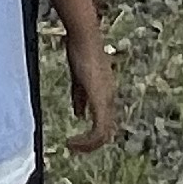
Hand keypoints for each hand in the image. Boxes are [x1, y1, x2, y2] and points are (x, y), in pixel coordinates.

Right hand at [62, 13, 117, 151]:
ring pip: (104, 134)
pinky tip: (72, 141)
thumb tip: (80, 115)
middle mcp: (110, 99)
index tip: (76, 139)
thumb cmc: (81, 51)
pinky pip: (98, 130)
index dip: (93, 135)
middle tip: (73, 147)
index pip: (105, 123)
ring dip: (88, 145)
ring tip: (72, 146)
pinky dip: (86, 141)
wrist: (84, 37)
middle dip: (91, 144)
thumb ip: (80, 98)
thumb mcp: (79, 79)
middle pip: (107, 132)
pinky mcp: (100, 99)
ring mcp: (106, 99)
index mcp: (106, 94)